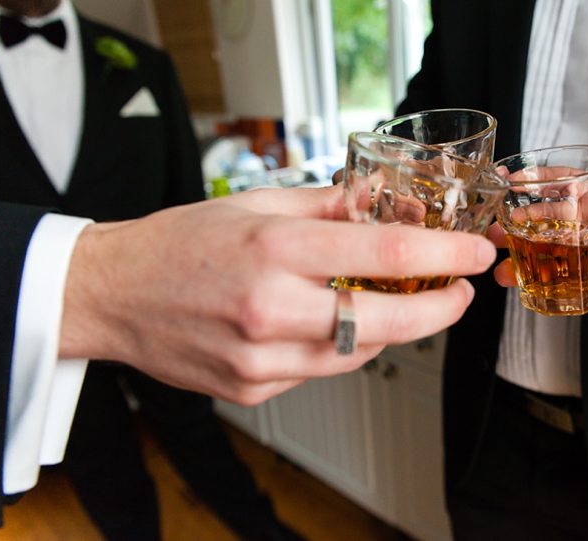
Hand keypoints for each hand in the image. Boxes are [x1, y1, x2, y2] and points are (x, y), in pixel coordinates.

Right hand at [60, 186, 496, 404]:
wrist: (113, 294)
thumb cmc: (179, 242)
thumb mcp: (254, 204)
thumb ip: (325, 206)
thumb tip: (379, 200)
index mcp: (274, 248)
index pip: (384, 251)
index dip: (443, 253)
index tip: (474, 253)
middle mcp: (270, 307)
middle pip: (387, 319)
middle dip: (439, 308)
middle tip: (460, 294)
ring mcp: (261, 357)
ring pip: (360, 352)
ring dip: (393, 328)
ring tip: (403, 301)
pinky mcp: (253, 388)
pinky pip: (323, 370)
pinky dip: (344, 346)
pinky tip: (338, 323)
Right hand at [490, 186, 587, 338]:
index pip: (579, 184)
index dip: (546, 179)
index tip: (515, 179)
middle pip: (553, 218)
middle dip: (521, 220)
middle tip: (496, 226)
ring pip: (549, 251)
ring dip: (520, 252)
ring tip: (497, 260)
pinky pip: (558, 283)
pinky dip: (534, 283)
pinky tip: (516, 283)